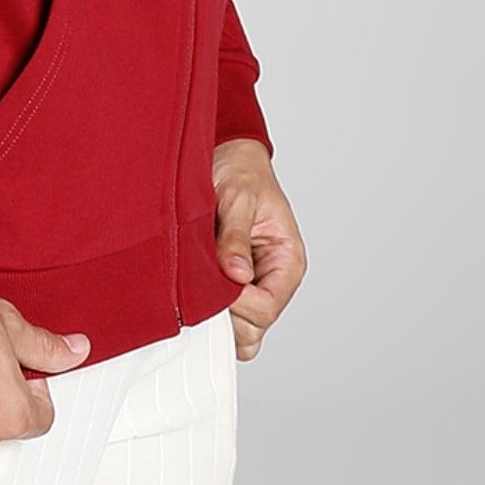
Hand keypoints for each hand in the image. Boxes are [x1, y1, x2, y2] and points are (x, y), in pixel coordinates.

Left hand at [212, 137, 306, 360]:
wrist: (230, 155)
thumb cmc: (241, 171)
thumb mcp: (238, 197)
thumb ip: (236, 236)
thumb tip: (237, 274)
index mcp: (287, 260)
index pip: (266, 308)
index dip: (237, 304)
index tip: (215, 281)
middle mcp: (274, 278)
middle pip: (253, 328)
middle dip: (226, 312)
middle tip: (202, 282)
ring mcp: (255, 284)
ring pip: (240, 329)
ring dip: (217, 312)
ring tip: (200, 280)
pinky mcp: (236, 283)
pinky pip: (227, 316)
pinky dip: (211, 310)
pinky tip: (198, 285)